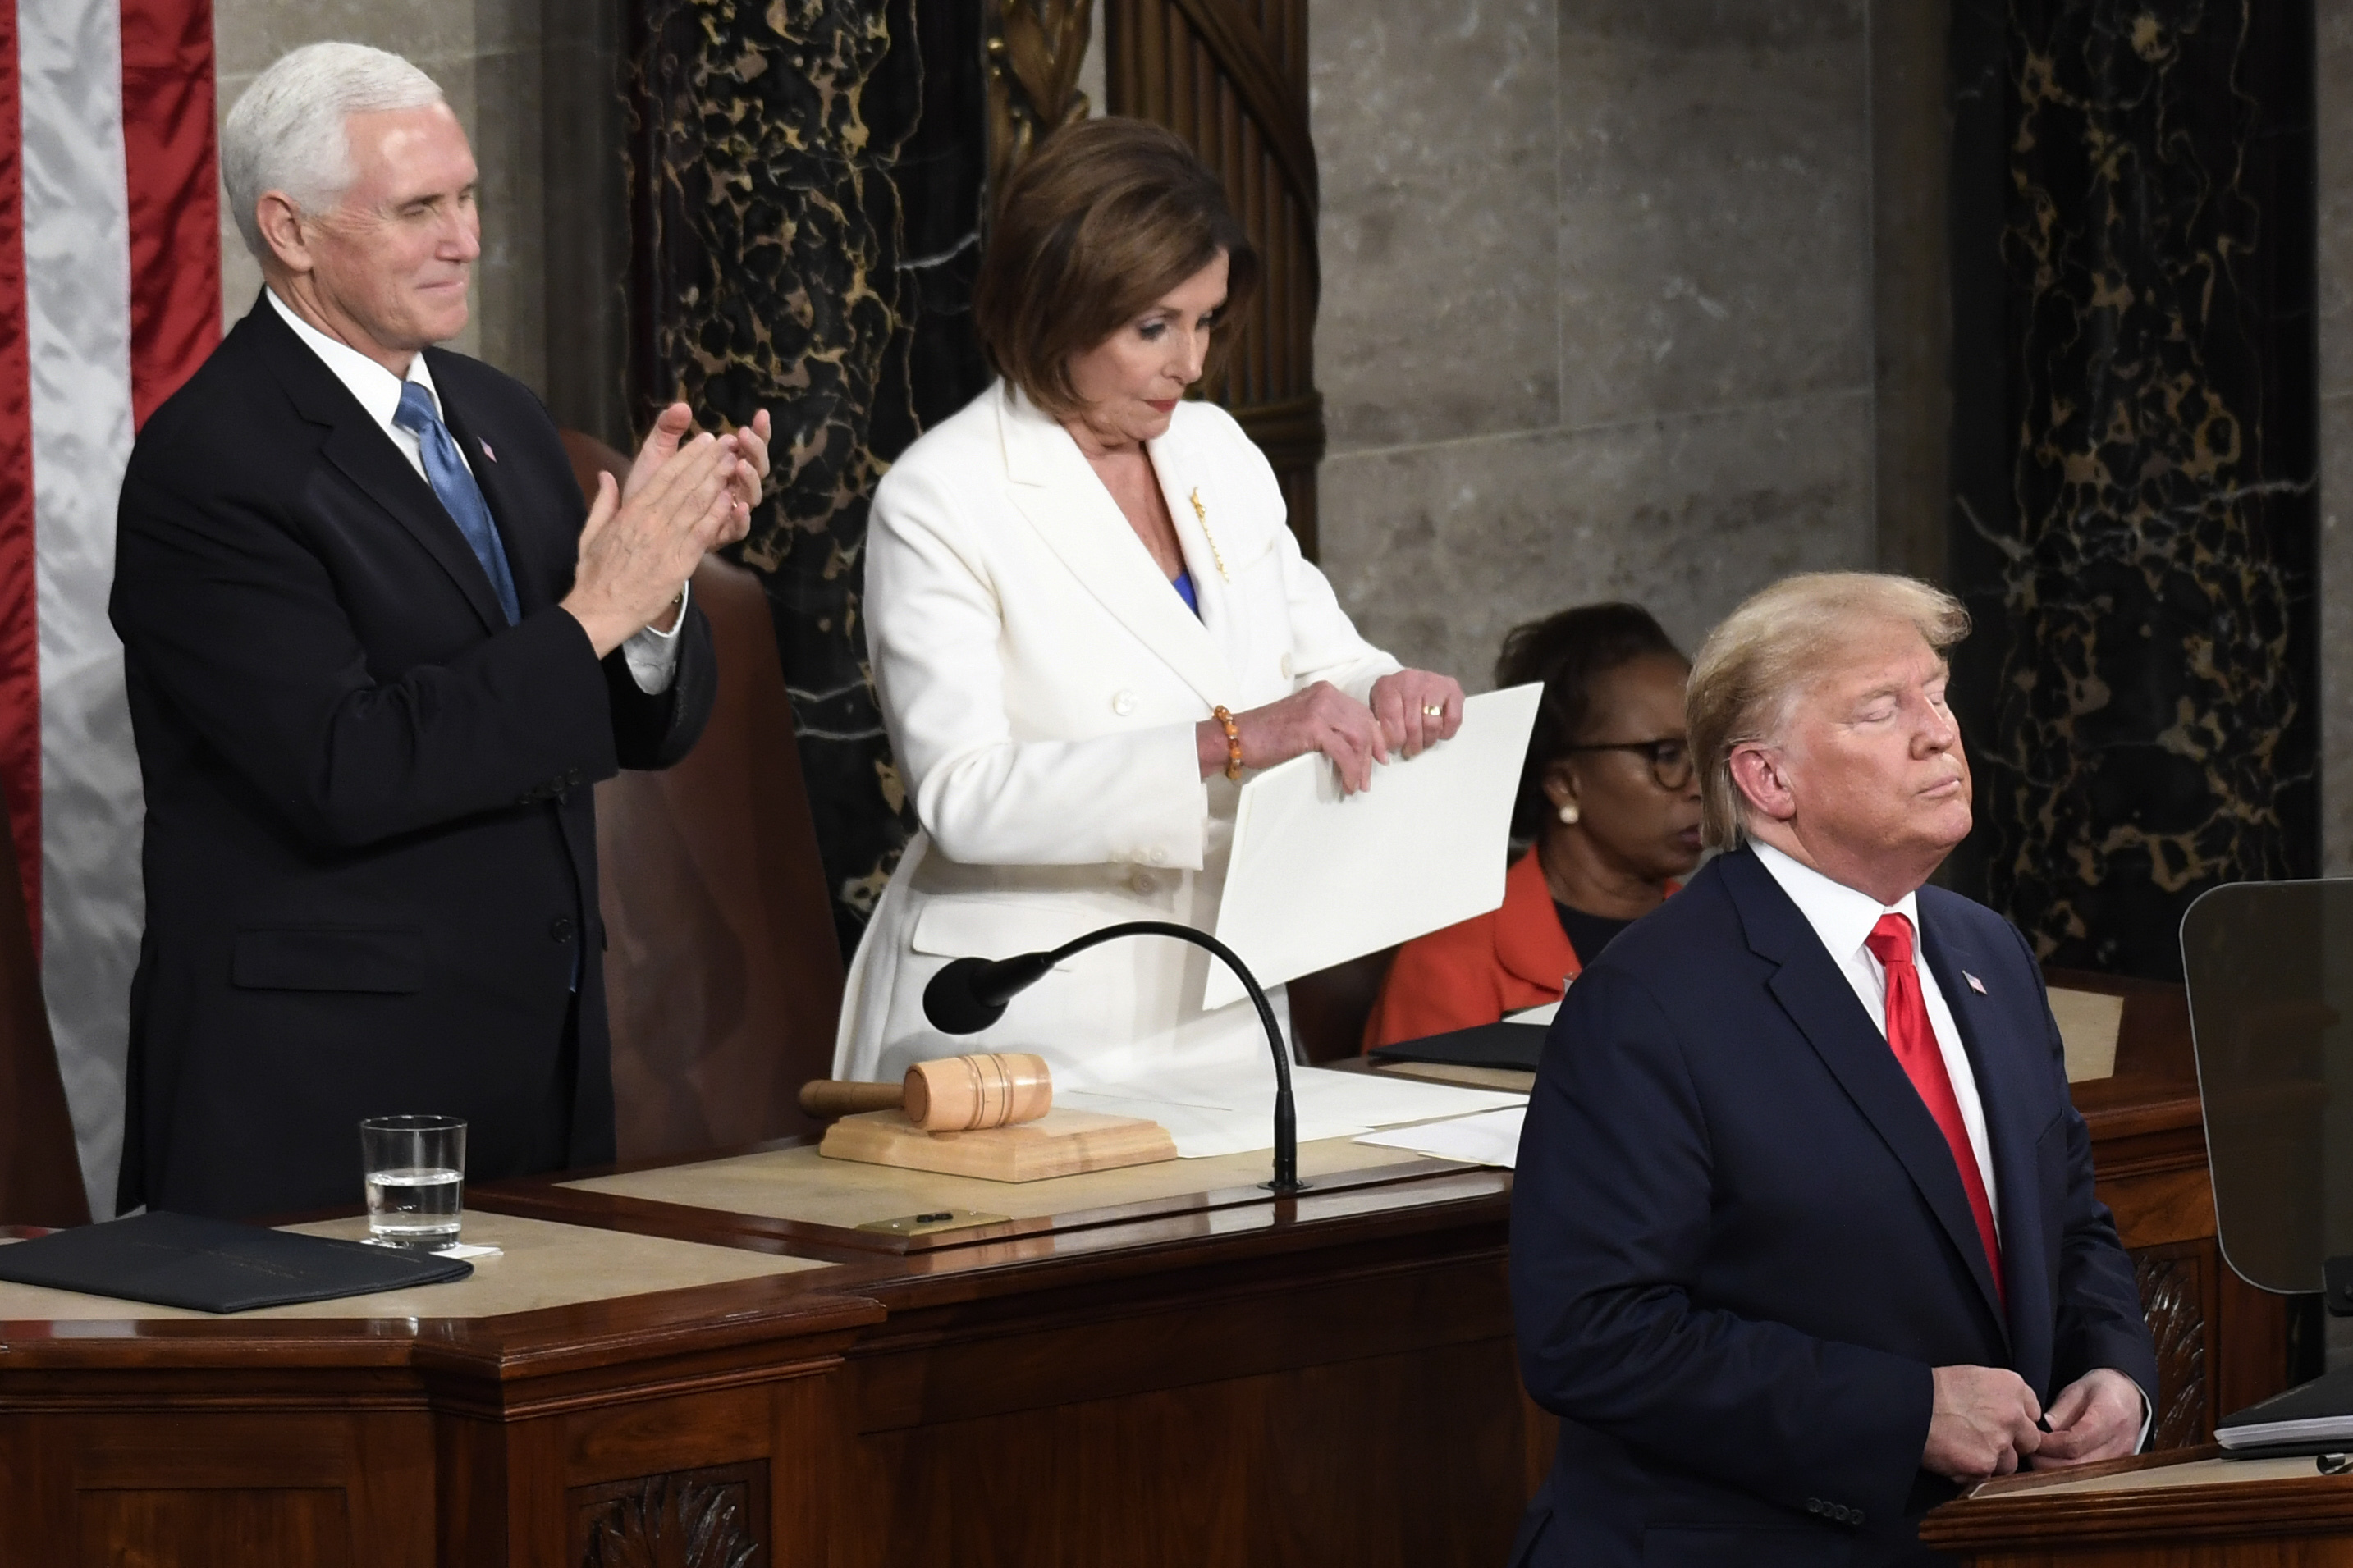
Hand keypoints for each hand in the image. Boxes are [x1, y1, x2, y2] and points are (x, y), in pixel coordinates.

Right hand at [561, 433, 739, 655]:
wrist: (600, 609)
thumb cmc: (595, 574)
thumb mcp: (591, 532)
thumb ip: (603, 502)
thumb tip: (606, 475)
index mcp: (632, 511)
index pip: (665, 475)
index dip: (688, 456)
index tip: (704, 440)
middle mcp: (651, 521)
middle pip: (685, 484)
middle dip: (708, 461)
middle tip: (728, 443)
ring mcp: (667, 541)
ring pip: (696, 503)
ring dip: (717, 481)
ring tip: (734, 462)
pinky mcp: (680, 563)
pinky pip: (702, 533)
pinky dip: (717, 515)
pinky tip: (731, 500)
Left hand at [625, 402, 770, 524]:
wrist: (632, 524)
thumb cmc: (649, 487)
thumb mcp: (656, 453)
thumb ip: (668, 429)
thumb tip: (683, 406)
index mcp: (722, 466)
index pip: (748, 447)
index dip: (759, 432)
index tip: (761, 414)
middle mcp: (731, 488)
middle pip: (758, 469)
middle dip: (756, 451)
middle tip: (743, 435)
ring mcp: (727, 512)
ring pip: (753, 496)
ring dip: (750, 479)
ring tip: (740, 464)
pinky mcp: (719, 535)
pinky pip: (739, 529)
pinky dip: (741, 518)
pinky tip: (738, 505)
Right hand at [1197, 681, 1386, 792]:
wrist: (1238, 736)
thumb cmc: (1266, 734)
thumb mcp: (1303, 720)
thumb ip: (1327, 724)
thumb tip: (1351, 745)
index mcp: (1325, 691)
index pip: (1361, 712)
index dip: (1375, 736)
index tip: (1379, 756)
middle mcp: (1325, 695)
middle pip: (1364, 725)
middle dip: (1371, 754)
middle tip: (1370, 777)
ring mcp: (1320, 710)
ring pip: (1357, 739)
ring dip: (1361, 766)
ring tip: (1359, 784)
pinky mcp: (1313, 728)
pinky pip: (1344, 752)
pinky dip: (1350, 770)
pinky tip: (1348, 783)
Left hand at [1369, 669, 1464, 757]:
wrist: (1410, 679)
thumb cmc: (1394, 696)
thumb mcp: (1377, 705)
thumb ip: (1377, 724)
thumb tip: (1383, 749)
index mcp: (1388, 686)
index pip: (1391, 720)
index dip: (1393, 741)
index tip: (1394, 748)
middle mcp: (1411, 681)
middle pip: (1413, 726)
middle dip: (1411, 745)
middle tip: (1409, 751)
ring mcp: (1434, 683)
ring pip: (1432, 725)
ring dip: (1427, 741)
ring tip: (1422, 743)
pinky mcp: (1453, 689)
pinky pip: (1453, 720)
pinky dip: (1446, 732)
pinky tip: (1437, 732)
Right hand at [1923, 1365, 2042, 1481]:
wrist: (1907, 1405)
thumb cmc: (1932, 1389)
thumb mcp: (1973, 1377)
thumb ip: (2001, 1396)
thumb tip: (2013, 1414)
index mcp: (2013, 1386)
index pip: (2034, 1413)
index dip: (2017, 1422)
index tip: (2002, 1424)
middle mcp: (2013, 1414)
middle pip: (2029, 1441)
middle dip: (2011, 1444)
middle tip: (1983, 1439)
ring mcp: (2001, 1441)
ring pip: (2010, 1463)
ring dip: (1992, 1461)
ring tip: (1964, 1449)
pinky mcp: (1985, 1464)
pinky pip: (1989, 1477)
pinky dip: (1973, 1472)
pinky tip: (1955, 1458)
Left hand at [2032, 1369, 2143, 1467]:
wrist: (2131, 1396)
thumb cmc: (2103, 1389)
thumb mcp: (2078, 1390)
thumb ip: (2060, 1411)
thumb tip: (2043, 1430)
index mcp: (2110, 1417)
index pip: (2073, 1443)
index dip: (2047, 1445)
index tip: (2032, 1439)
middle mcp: (2119, 1444)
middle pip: (2077, 1467)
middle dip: (2047, 1462)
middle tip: (2030, 1451)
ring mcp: (2121, 1459)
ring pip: (2083, 1478)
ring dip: (2056, 1471)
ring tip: (2041, 1456)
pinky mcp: (2118, 1468)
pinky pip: (2090, 1478)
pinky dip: (2069, 1474)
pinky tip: (2057, 1462)